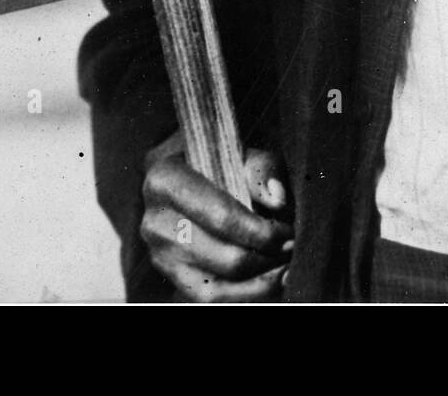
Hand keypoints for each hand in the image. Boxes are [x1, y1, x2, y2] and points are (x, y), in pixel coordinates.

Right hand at [140, 130, 293, 301]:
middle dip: (266, 258)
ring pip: (216, 287)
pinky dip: (244, 294)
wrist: (191, 168)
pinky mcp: (169, 275)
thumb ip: (261, 169)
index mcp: (165, 180)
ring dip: (259, 282)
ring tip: (285, 268)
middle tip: (292, 248)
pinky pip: (208, 298)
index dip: (262, 232)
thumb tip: (278, 201)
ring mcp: (158, 254)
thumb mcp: (242, 150)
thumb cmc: (220, 157)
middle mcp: (154, 221)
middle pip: (224, 257)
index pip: (221, 218)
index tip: (289, 232)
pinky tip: (269, 282)